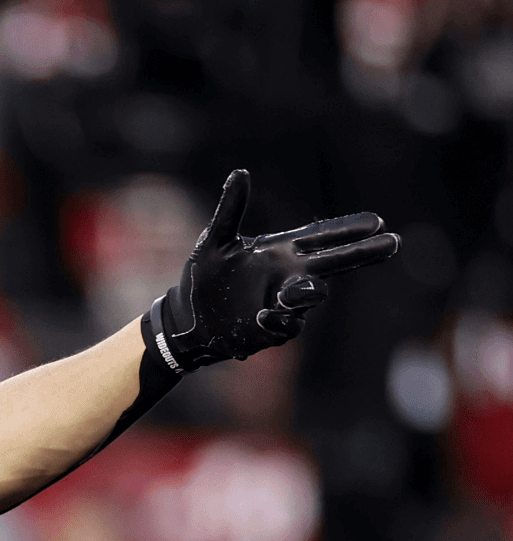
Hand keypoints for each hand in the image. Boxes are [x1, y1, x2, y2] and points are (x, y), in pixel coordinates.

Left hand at [150, 169, 400, 371]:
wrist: (188, 316)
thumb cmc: (204, 277)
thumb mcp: (213, 241)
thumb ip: (230, 210)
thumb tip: (241, 173)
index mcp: (279, 251)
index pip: (320, 237)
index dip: (347, 229)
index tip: (376, 221)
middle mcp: (288, 276)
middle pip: (333, 263)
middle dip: (361, 253)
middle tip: (392, 243)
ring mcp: (282, 304)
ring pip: (309, 296)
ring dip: (308, 292)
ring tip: (302, 287)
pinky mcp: (270, 328)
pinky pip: (285, 325)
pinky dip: (278, 320)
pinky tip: (263, 315)